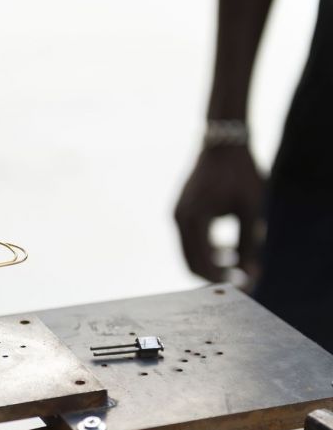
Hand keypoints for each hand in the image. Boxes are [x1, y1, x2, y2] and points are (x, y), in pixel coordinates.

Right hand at [174, 145, 263, 282]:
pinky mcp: (181, 211)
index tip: (243, 285)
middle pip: (191, 263)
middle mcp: (179, 219)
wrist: (223, 144)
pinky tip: (226, 248)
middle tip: (240, 280)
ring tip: (236, 260)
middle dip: (214, 276)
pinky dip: (205, 250)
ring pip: (189, 253)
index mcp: (194, 220)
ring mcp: (177, 215)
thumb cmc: (240, 174)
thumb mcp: (250, 211)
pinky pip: (190, 240)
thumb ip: (248, 245)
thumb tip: (251, 276)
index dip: (222, 280)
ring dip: (210, 263)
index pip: (202, 264)